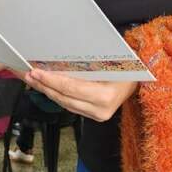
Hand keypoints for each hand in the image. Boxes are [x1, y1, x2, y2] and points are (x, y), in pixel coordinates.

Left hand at [23, 69, 137, 121]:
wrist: (142, 80)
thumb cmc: (128, 65)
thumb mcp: (111, 60)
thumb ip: (87, 61)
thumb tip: (59, 54)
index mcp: (106, 95)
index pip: (71, 88)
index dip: (51, 80)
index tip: (35, 72)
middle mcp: (101, 110)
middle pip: (64, 98)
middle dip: (44, 86)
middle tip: (28, 74)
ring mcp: (98, 115)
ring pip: (65, 103)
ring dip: (47, 91)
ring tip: (33, 80)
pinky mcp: (94, 116)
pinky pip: (70, 106)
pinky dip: (57, 95)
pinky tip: (46, 87)